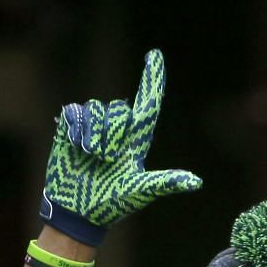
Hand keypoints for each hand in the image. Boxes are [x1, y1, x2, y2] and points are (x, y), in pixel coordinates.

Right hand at [40, 49, 201, 244]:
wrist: (77, 211)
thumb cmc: (111, 204)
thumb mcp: (139, 192)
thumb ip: (164, 183)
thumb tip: (196, 182)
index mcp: (136, 140)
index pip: (147, 104)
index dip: (152, 79)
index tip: (155, 55)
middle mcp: (116, 130)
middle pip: (118, 109)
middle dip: (111, 134)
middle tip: (105, 160)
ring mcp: (93, 127)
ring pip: (96, 110)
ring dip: (92, 135)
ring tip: (90, 156)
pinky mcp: (71, 127)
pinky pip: (74, 112)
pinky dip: (75, 128)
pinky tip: (74, 145)